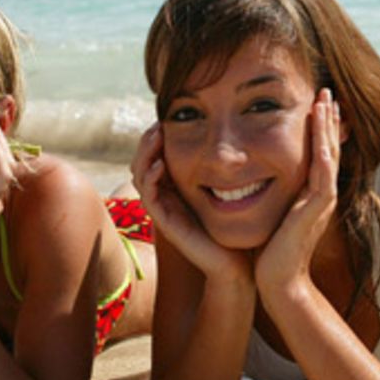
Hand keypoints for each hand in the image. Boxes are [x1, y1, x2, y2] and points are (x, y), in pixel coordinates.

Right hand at [131, 123, 250, 283]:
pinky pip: (149, 196)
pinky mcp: (165, 223)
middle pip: (143, 161)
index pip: (157, 153)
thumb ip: (229, 163)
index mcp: (178, 184)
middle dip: (148, 140)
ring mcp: (163, 209)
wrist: (235, 262)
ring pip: (140, 175)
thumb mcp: (233, 185)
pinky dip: (150, 178)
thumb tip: (237, 135)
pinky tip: (160, 165)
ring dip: (145, 154)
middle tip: (159, 123)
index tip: (169, 116)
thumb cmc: (239, 224)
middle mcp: (166, 195)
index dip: (158, 135)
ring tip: (156, 135)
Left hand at [254, 89, 340, 291]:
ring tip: (325, 99)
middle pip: (330, 147)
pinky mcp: (317, 205)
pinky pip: (323, 168)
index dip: (320, 129)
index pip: (320, 154)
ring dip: (327, 124)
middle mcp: (322, 194)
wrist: (279, 281)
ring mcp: (323, 199)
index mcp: (312, 195)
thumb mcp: (274, 215)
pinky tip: (320, 126)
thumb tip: (256, 183)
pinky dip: (322, 145)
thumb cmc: (271, 253)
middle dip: (328, 119)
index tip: (316, 105)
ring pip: (329, 152)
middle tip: (326, 91)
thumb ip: (274, 198)